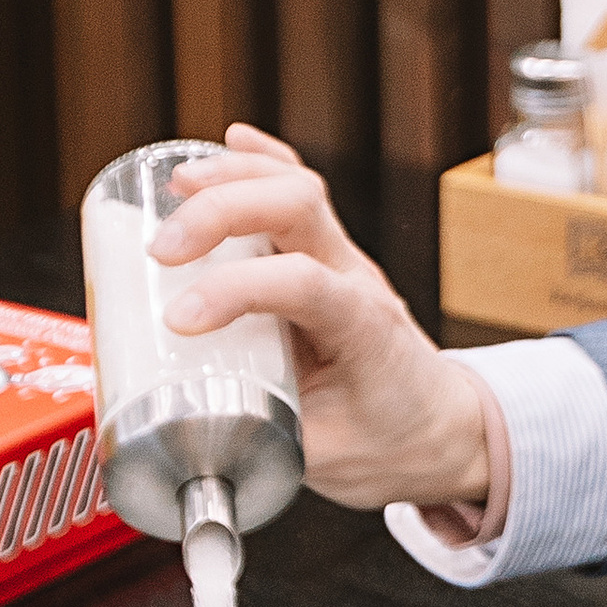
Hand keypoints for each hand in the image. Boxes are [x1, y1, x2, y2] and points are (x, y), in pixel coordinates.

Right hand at [144, 125, 490, 512]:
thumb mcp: (327, 462)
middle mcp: (357, 280)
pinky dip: (266, 164)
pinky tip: (230, 144)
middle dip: (224, 213)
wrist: (446, 429)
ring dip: (237, 177)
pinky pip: (303, 196)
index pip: (303, 283)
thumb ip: (261, 444)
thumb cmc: (395, 442)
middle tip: (160, 247)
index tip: (180, 319)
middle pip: (299, 210)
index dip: (237, 291)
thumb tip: (186, 435)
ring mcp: (346, 263)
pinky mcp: (329, 260)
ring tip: (177, 184)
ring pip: (300, 190)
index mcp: (363, 329)